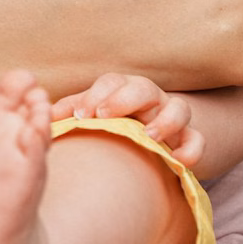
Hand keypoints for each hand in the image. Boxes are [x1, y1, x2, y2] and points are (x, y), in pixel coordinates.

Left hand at [50, 73, 203, 168]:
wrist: (154, 135)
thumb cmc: (117, 120)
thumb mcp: (96, 111)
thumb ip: (73, 110)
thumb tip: (44, 113)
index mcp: (124, 88)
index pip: (111, 82)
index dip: (95, 96)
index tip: (80, 115)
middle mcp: (151, 98)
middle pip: (143, 88)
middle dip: (124, 99)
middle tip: (104, 115)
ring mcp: (173, 116)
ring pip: (179, 108)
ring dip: (166, 120)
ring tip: (149, 135)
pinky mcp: (189, 139)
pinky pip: (198, 140)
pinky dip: (192, 149)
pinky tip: (179, 161)